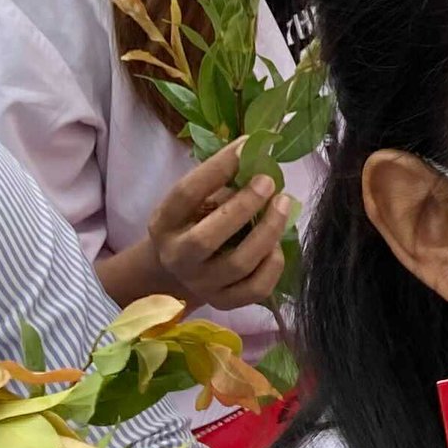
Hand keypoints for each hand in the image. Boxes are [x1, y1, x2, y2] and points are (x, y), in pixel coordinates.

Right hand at [139, 141, 291, 310]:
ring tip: (283, 204)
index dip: (218, 167)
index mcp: (164, 224)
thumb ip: (219, 182)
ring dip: (267, 231)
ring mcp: (201, 284)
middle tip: (268, 181)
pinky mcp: (223, 302)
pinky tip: (277, 245)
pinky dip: (273, 265)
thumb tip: (258, 151)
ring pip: (238, 264)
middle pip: (206, 238)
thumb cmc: (194, 223)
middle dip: (244, 207)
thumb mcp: (193, 202)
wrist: (177, 272)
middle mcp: (177, 257)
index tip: (248, 145)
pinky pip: (255, 289)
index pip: (185, 194)